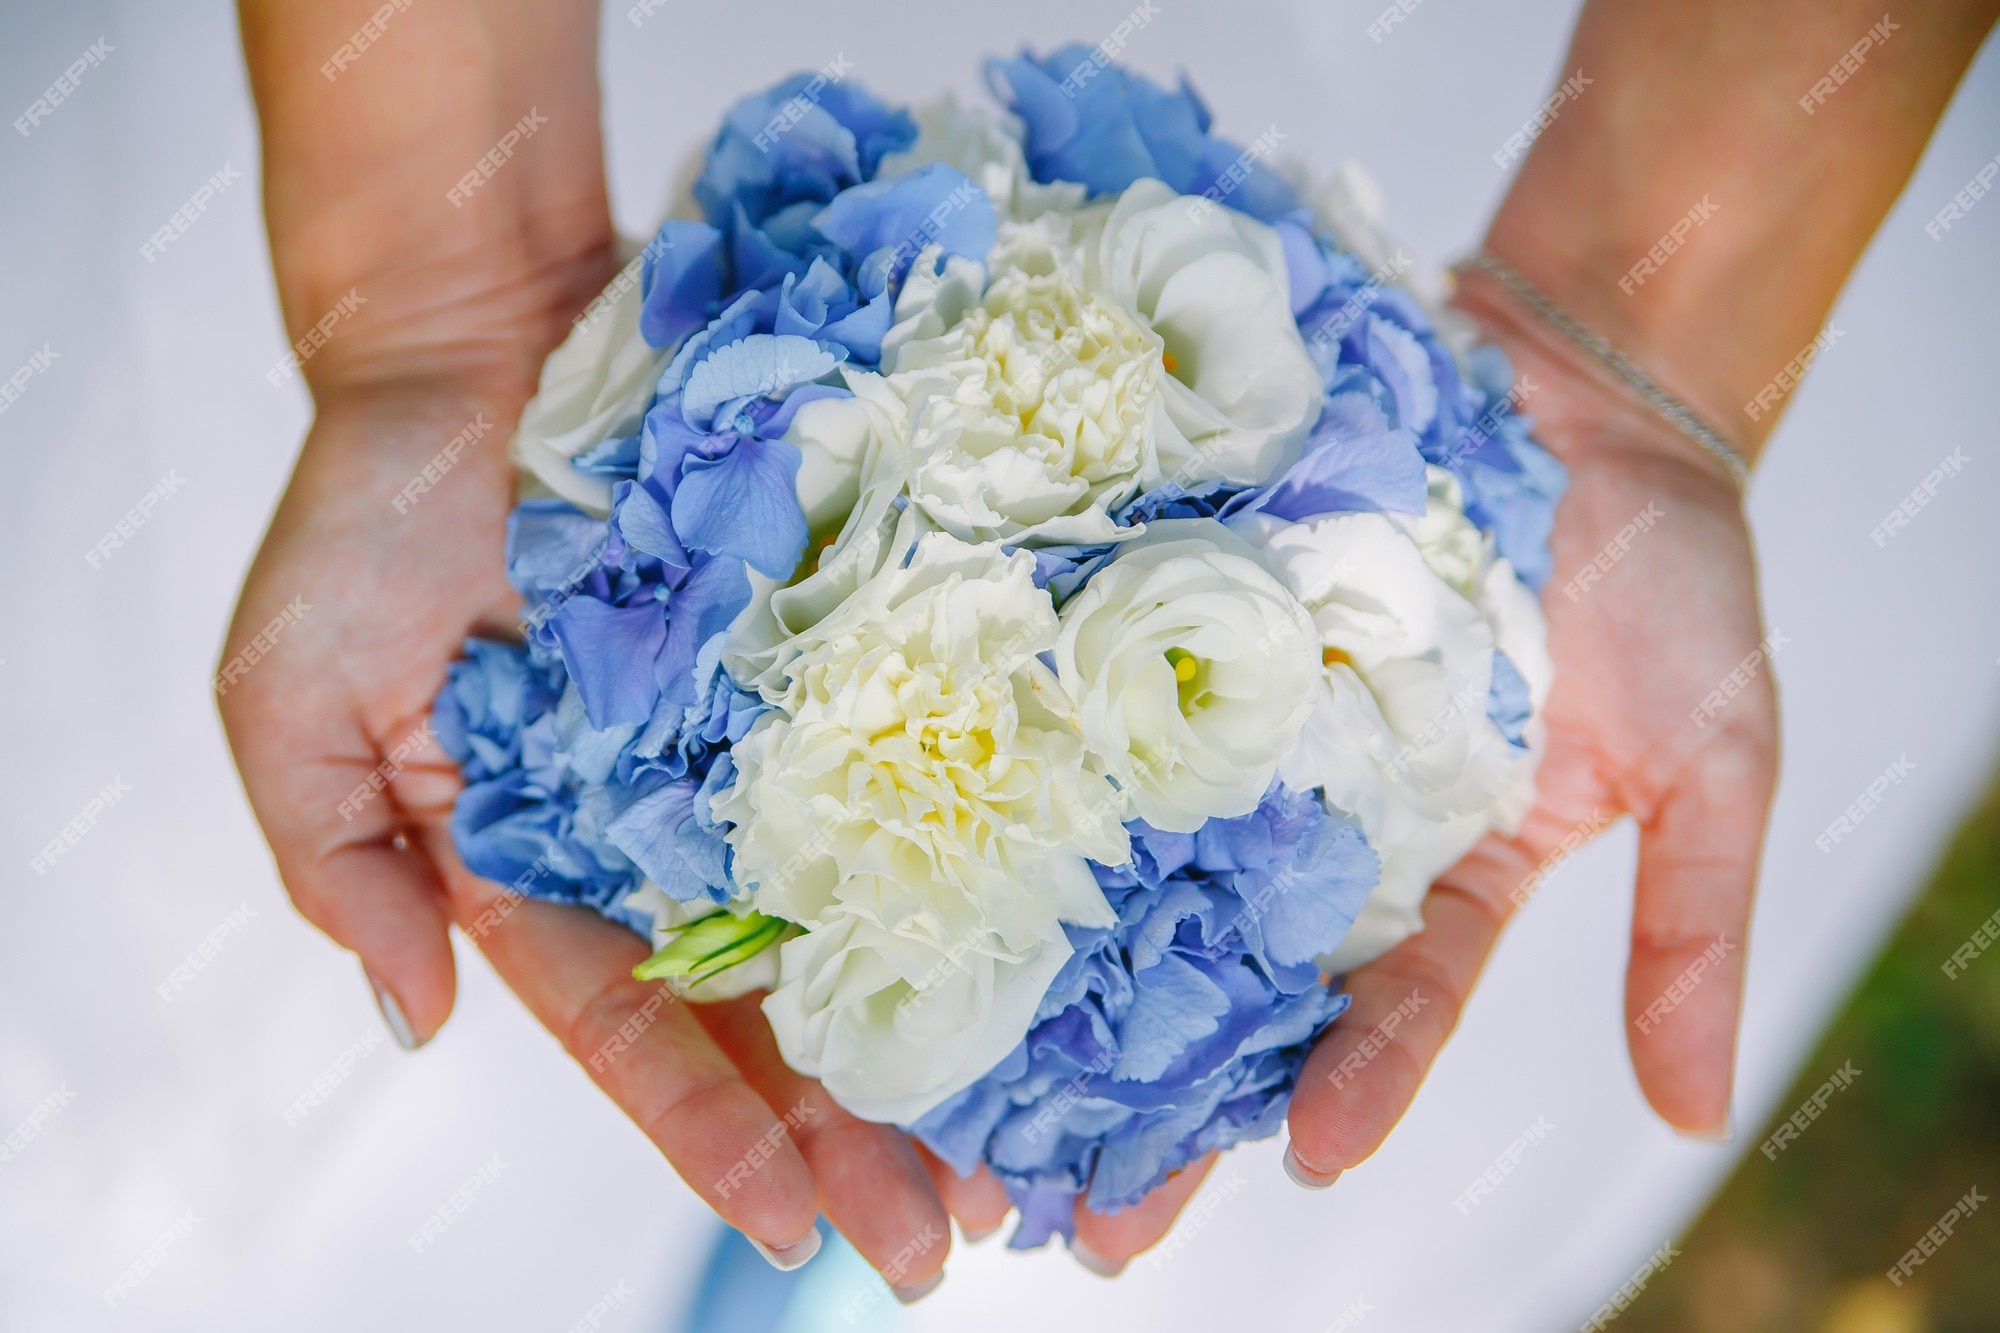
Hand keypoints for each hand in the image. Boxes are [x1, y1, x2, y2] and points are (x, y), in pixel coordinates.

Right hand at [217, 299, 953, 1294]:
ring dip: (934, 1037)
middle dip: (851, 1132)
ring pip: (858, 918)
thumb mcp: (292, 700)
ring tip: (1019, 1153)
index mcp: (538, 863)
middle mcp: (662, 827)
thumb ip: (337, 868)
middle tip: (944, 1241)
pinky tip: (1044, 949)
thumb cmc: (370, 508)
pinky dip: (972, 860)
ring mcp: (756, 746)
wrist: (484, 329)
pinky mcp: (833, 656)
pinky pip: (911, 770)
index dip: (713, 1133)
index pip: (634, 1027)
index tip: (802, 1228)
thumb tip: (413, 1021)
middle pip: (770, 1005)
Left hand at [1060, 277, 1777, 1269]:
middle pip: (1239, 974)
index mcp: (1451, 871)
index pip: (1393, 1006)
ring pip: (1158, 864)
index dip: (1353, 1082)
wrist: (1579, 382)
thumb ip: (1692, 930)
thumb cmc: (1662, 572)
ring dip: (1076, 972)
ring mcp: (1255, 726)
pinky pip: (1124, 703)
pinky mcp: (1198, 622)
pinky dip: (1063, 769)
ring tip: (985, 1086)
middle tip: (1074, 1208)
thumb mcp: (1710, 759)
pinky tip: (980, 848)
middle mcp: (1333, 820)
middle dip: (1165, 1090)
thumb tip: (1694, 1118)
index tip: (1305, 1157)